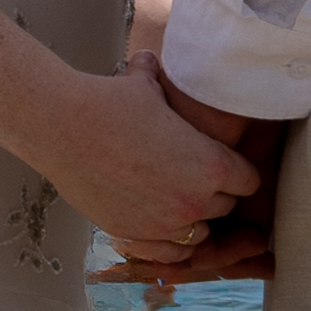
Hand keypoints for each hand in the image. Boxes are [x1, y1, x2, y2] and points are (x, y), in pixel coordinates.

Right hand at [41, 59, 257, 261]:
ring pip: (199, 232)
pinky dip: (166, 238)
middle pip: (225, 207)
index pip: (248, 180)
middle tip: (189, 175)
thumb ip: (161, 79)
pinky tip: (154, 219)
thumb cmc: (108, 102)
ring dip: (191, 218)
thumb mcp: (147, 85)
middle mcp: (195, 200)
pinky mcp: (135, 234)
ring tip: (170, 197)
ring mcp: (165, 223)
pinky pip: (168, 251)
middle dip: (213, 193)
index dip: (235, 169)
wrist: (62, 127)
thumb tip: (150, 59)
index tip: (218, 161)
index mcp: (212, 165)